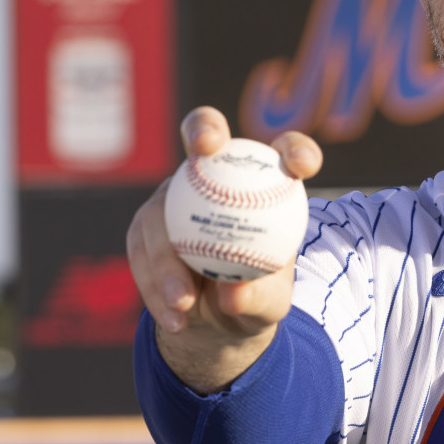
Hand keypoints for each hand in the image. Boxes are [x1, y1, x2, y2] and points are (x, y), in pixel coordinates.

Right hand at [126, 106, 322, 392]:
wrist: (217, 316)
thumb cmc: (256, 295)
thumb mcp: (268, 304)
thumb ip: (257, 296)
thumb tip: (233, 294)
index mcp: (267, 181)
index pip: (288, 151)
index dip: (296, 149)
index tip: (301, 166)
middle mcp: (218, 173)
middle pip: (206, 130)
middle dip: (203, 127)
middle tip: (204, 148)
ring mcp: (177, 191)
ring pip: (163, 206)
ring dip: (168, 255)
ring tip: (186, 302)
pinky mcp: (147, 221)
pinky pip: (142, 246)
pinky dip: (156, 282)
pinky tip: (174, 316)